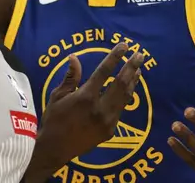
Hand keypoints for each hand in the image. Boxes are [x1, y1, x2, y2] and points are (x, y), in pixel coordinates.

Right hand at [37, 43, 143, 164]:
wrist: (56, 148)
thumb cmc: (54, 119)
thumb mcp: (58, 95)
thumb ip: (70, 77)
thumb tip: (74, 57)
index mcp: (85, 97)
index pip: (104, 72)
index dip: (115, 57)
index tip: (124, 46)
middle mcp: (100, 108)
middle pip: (121, 83)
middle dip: (132, 67)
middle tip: (140, 55)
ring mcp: (108, 120)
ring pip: (125, 97)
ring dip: (133, 81)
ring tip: (138, 69)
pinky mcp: (110, 130)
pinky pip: (121, 109)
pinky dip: (126, 96)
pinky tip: (129, 88)